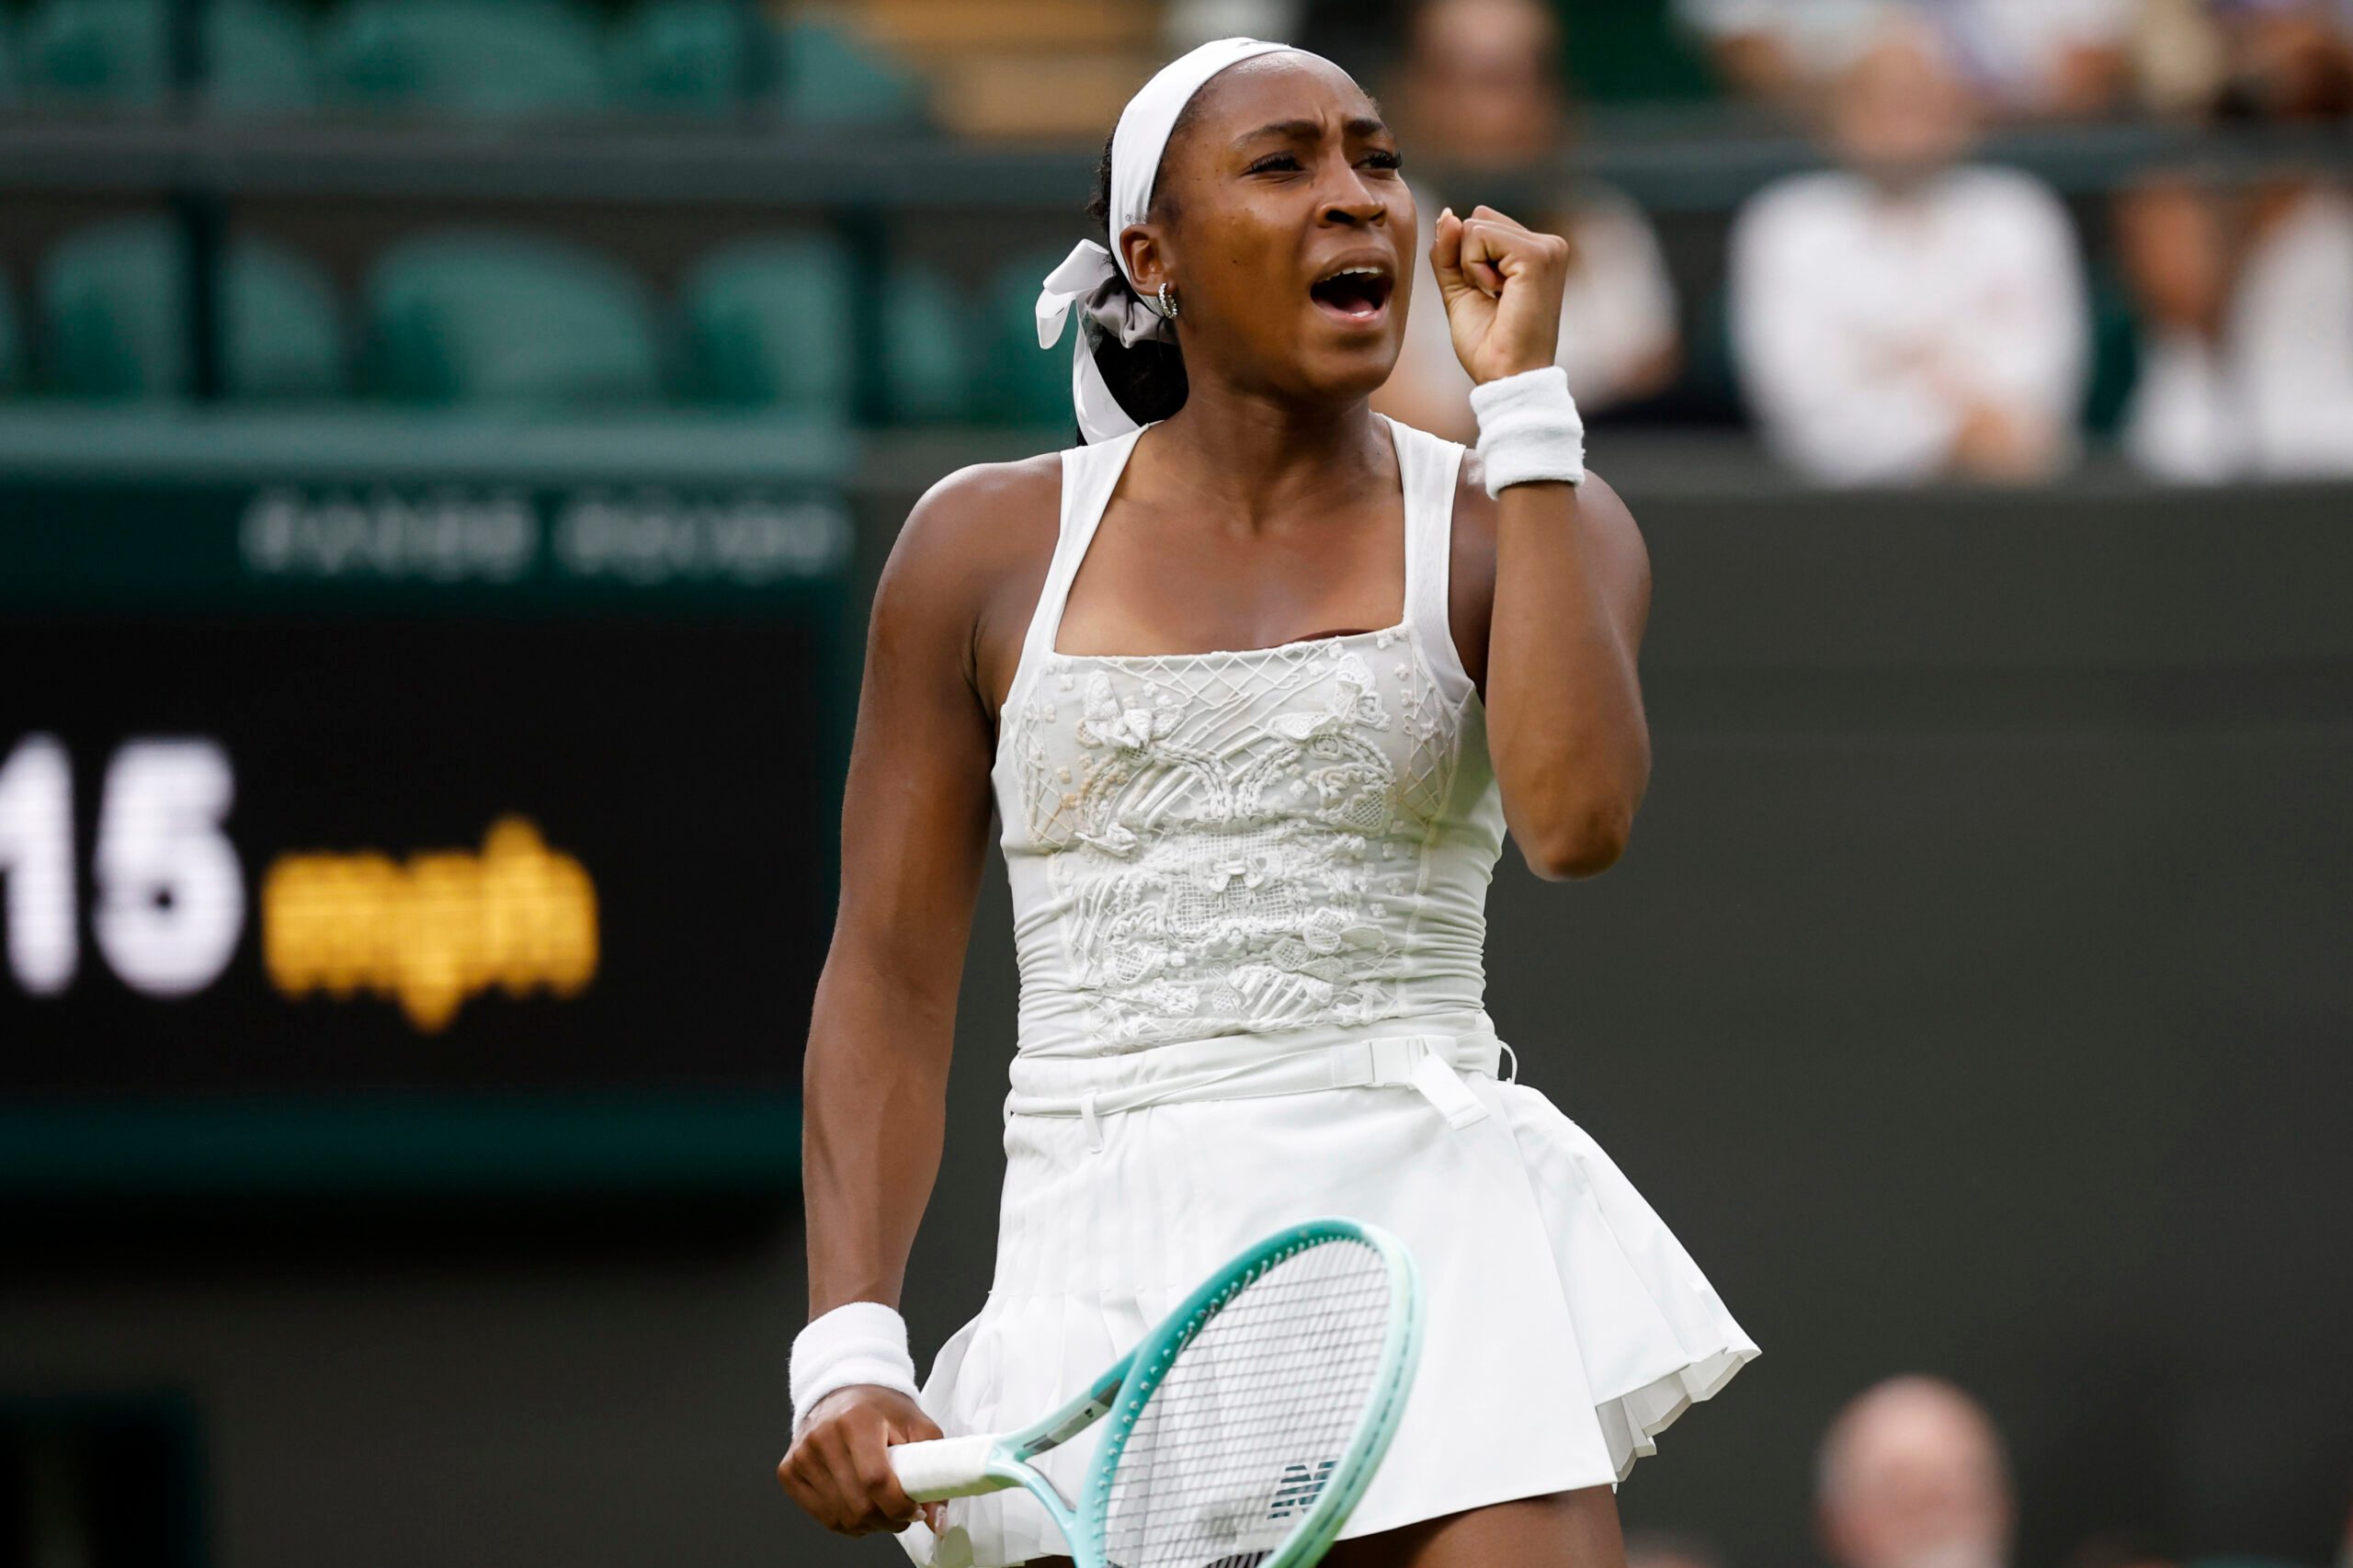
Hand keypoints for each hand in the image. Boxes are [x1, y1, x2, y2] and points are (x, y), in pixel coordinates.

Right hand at [777, 1385, 946, 1538]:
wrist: (842, 1392)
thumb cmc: (882, 1410)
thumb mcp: (917, 1426)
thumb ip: (933, 1469)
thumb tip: (937, 1522)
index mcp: (856, 1420)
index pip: (876, 1480)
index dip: (900, 1505)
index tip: (915, 1509)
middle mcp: (823, 1436)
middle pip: (859, 1505)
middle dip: (888, 1519)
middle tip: (902, 1512)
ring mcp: (801, 1455)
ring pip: (841, 1517)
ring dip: (869, 1524)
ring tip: (882, 1507)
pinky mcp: (788, 1471)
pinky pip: (823, 1517)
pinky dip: (846, 1522)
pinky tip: (859, 1504)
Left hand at [1431, 204, 1570, 384]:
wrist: (1506, 377)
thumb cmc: (1488, 344)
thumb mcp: (1460, 290)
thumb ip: (1450, 253)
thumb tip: (1447, 215)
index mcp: (1536, 252)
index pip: (1482, 224)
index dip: (1467, 260)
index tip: (1489, 296)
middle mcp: (1548, 244)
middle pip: (1478, 218)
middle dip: (1467, 259)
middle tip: (1492, 298)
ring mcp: (1547, 247)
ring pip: (1476, 224)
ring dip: (1470, 266)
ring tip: (1497, 297)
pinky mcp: (1537, 255)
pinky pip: (1479, 235)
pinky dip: (1473, 267)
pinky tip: (1497, 293)